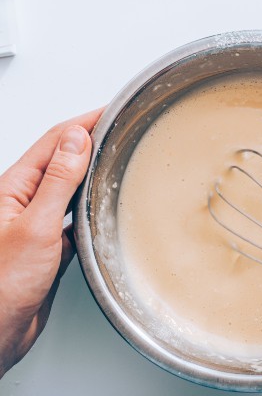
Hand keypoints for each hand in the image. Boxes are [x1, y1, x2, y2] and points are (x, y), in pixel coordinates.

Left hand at [0, 109, 101, 377]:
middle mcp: (25, 202)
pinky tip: (101, 206)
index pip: (55, 142)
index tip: (110, 110)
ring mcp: (37, 223)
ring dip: (91, 170)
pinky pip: (74, 216)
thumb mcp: (35, 226)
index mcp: (15, 188)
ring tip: (113, 157)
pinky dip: (91, 205)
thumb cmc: (1, 285)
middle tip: (117, 126)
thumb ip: (57, 182)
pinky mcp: (49, 246)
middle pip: (62, 159)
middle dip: (89, 139)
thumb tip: (76, 140)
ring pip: (69, 187)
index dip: (84, 122)